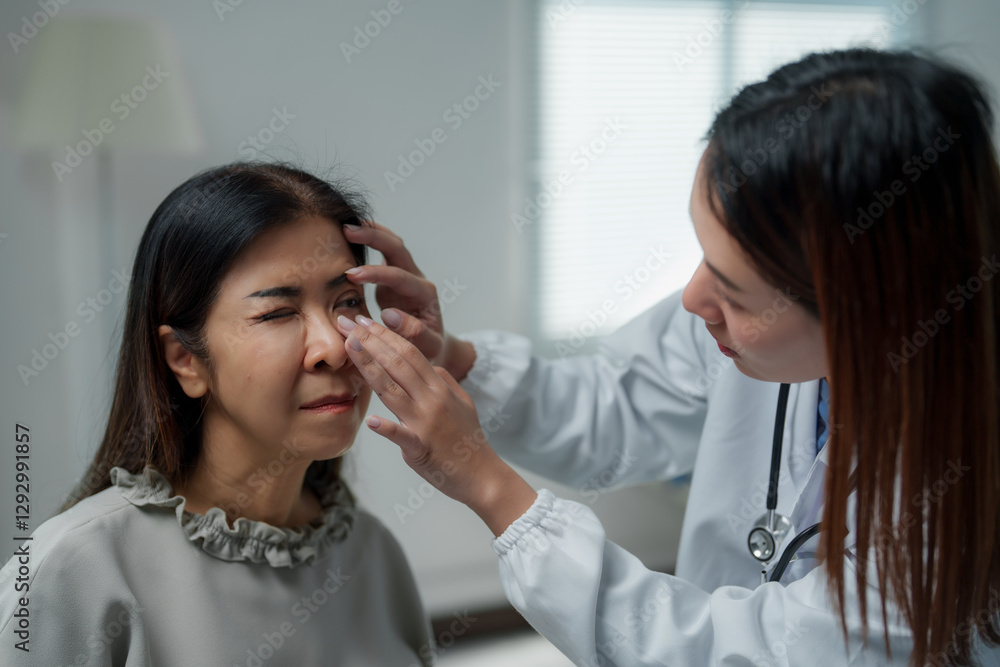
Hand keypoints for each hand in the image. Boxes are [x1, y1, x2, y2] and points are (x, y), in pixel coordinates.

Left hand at [335, 313, 535, 536]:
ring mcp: (426, 422)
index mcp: (439, 387)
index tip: (364, 321)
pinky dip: (387, 428)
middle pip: (397, 362)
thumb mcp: (463, 402)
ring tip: (349, 348)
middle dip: (370, 341)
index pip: (409, 352)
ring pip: (393, 390)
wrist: (482, 475)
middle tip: (347, 323)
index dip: (385, 334)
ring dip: (369, 367)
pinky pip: (402, 436)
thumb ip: (446, 381)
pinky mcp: (421, 448)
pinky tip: (372, 421)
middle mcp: (431, 399)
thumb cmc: (468, 440)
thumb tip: (431, 368)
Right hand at [343, 222, 475, 380]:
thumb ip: (413, 333)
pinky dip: (369, 240)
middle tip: (347, 231)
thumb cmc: (431, 349)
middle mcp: (417, 279)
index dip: (376, 273)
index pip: (399, 276)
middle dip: (374, 238)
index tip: (352, 275)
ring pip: (391, 244)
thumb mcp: (428, 347)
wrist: (434, 346)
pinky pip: (382, 253)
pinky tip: (351, 234)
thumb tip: (390, 315)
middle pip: (398, 248)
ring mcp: (406, 275)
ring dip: (371, 232)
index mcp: (424, 294)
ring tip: (346, 225)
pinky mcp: (394, 278)